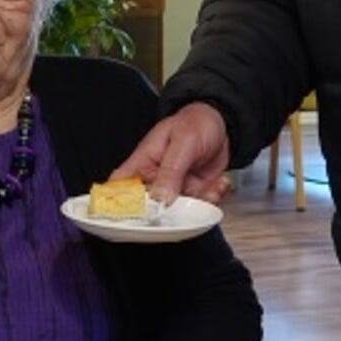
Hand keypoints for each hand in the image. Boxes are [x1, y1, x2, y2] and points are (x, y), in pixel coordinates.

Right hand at [110, 102, 231, 204]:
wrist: (220, 123)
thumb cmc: (195, 122)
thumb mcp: (183, 142)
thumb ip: (171, 170)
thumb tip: (160, 197)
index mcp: (144, 162)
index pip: (121, 187)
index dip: (121, 205)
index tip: (136, 217)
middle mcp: (156, 178)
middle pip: (151, 208)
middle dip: (171, 211)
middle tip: (188, 200)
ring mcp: (175, 187)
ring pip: (180, 211)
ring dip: (198, 203)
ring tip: (209, 187)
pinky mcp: (193, 192)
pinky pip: (200, 206)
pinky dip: (212, 197)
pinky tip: (217, 183)